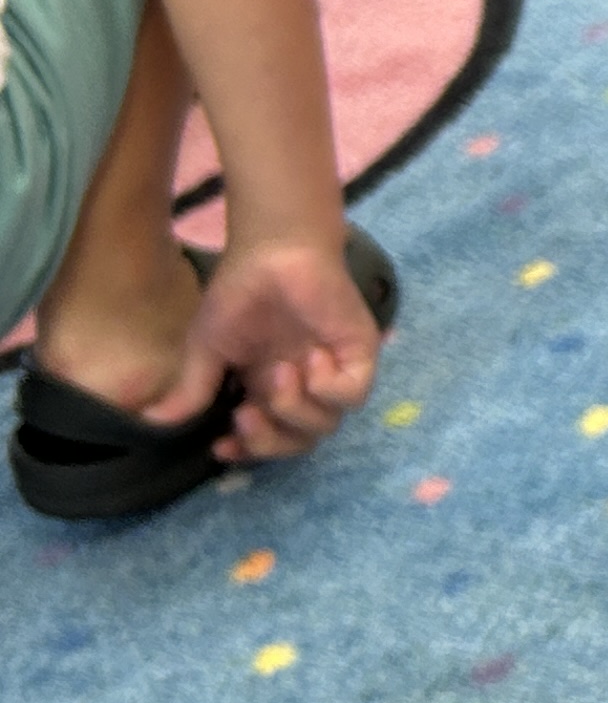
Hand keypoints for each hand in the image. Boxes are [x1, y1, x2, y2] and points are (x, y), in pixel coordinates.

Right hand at [187, 235, 381, 461]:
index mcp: (268, 390)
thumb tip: (153, 423)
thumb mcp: (207, 347)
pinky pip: (354, 395)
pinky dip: (330, 388)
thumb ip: (193, 387)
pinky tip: (311, 359)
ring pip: (326, 424)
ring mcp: (332, 371)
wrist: (272, 251)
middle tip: (246, 412)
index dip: (249, 451)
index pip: (268, 439)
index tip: (220, 448)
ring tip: (280, 369)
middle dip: (270, 440)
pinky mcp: (358, 353)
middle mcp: (303, 387)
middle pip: (299, 441)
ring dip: (295, 407)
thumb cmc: (240, 294)